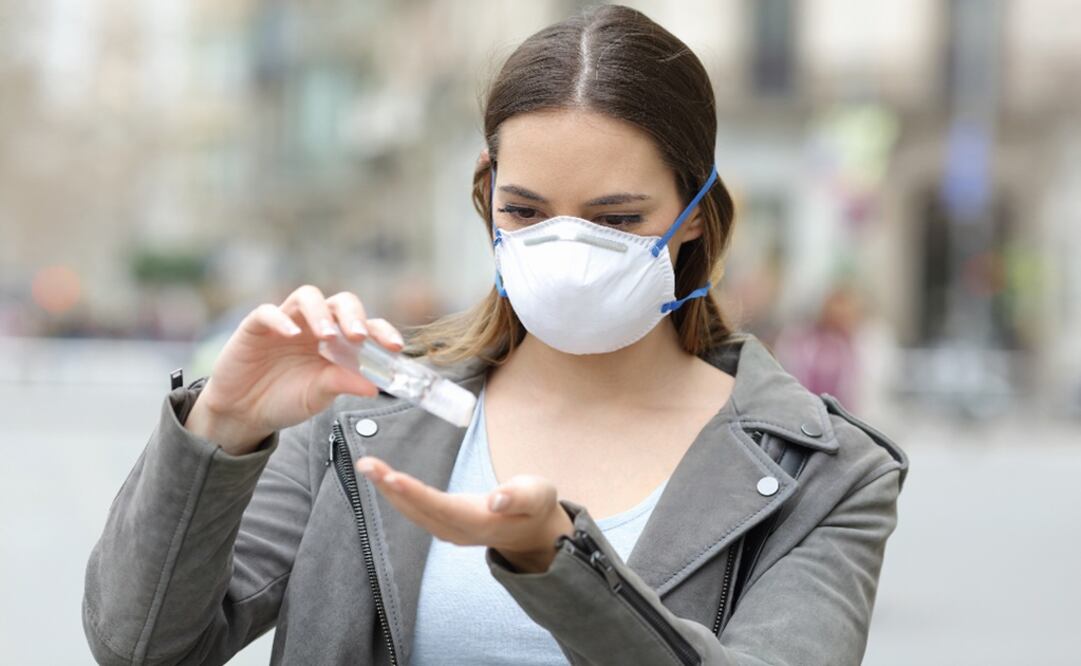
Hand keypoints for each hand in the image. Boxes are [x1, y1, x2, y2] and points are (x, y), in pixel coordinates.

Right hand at [185, 286, 404, 454]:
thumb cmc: (285, 400)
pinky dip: (281, 319)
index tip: (394, 347)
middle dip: (353, 316)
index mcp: (337, 342)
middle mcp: (315, 325)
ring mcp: (287, 321)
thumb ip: (342, 385)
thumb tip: (374, 387)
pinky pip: (268, 312)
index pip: (366, 326)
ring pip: (307, 296)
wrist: (244, 413)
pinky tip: (292, 334)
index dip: (382, 331)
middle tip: (358, 338)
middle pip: (341, 302)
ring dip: (321, 313)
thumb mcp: (319, 396)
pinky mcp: (256, 326)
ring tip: (327, 336)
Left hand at [356, 456, 573, 572]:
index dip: (416, 494)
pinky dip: (398, 494)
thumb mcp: (538, 496)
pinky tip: (384, 480)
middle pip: (419, 510)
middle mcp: (459, 531)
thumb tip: (496, 500)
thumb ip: (519, 497)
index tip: (392, 477)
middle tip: (366, 464)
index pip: (442, 507)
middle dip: (390, 487)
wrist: (534, 533)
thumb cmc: (536, 507)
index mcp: (481, 522)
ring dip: (388, 490)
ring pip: (413, 512)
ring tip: (368, 466)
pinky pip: (416, 511)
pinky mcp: (446, 525)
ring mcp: (450, 531)